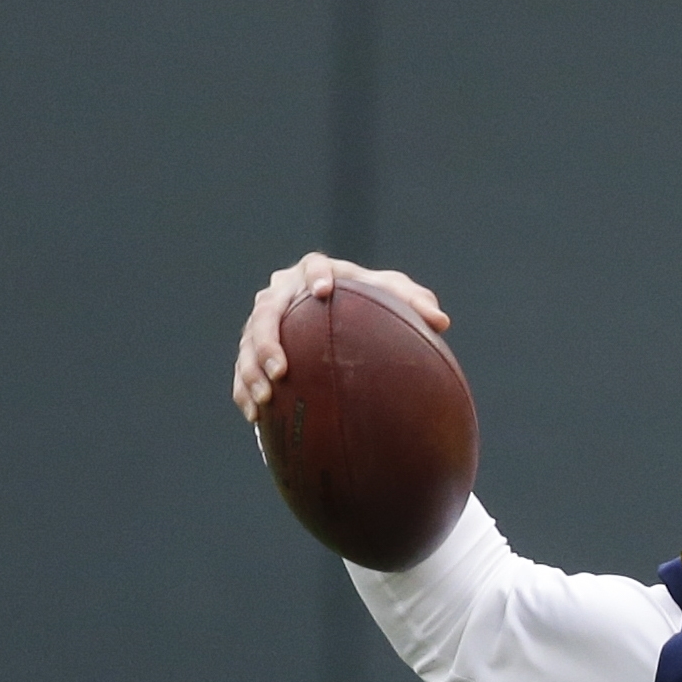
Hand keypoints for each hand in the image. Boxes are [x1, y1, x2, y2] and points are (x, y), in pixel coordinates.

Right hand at [233, 253, 451, 421]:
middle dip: (267, 341)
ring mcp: (261, 322)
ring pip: (247, 344)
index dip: (314, 274)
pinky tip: (255, 416)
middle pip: (266, 311)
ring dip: (251, 371)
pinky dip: (244, 391)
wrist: (337, 326)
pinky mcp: (251, 352)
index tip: (322, 292)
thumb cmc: (370, 307)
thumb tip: (441, 322)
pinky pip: (241, 371)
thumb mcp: (394, 301)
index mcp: (316, 272)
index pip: (312, 265)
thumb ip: (415, 304)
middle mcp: (282, 293)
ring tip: (266, 398)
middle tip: (282, 370)